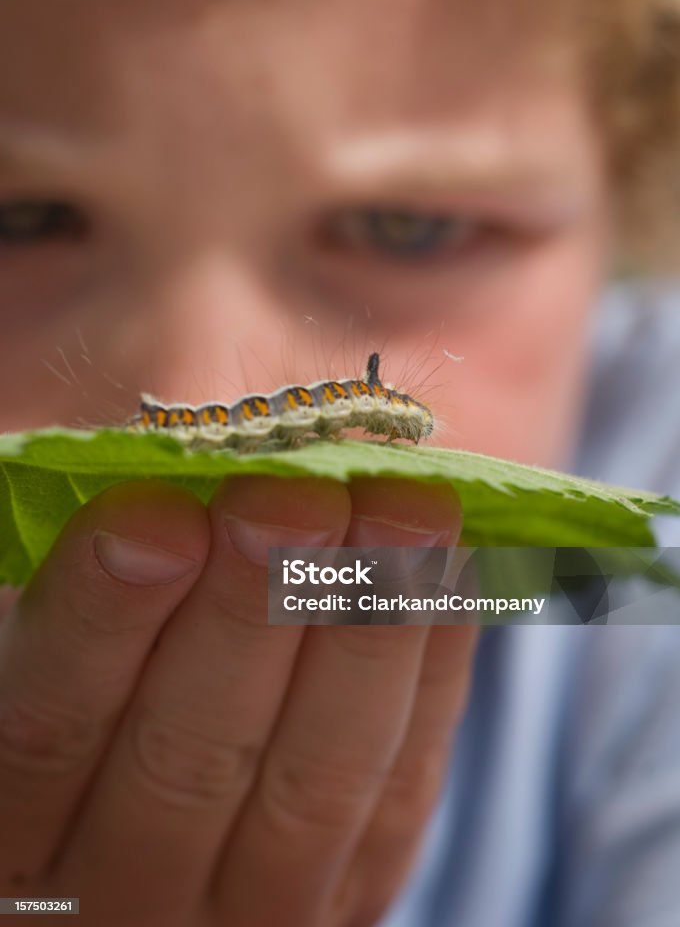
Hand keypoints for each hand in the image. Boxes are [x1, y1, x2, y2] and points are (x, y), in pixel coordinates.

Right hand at [0, 475, 476, 926]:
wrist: (184, 756)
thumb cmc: (109, 641)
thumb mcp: (67, 611)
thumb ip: (94, 566)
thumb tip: (158, 474)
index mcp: (18, 823)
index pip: (47, 728)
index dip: (101, 621)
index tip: (155, 515)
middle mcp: (122, 887)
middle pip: (188, 758)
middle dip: (250, 611)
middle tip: (292, 498)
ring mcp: (250, 904)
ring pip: (315, 781)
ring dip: (365, 631)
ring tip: (399, 510)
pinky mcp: (354, 886)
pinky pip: (403, 787)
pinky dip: (433, 667)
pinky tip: (443, 566)